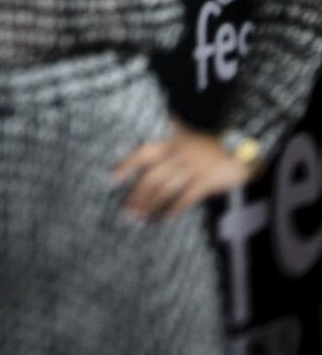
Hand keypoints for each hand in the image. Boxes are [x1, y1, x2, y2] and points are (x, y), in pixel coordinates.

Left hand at [112, 119, 254, 221]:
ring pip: (165, 189)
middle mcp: (178, 154)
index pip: (143, 153)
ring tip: (138, 218)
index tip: (111, 179)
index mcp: (170, 141)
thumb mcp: (186, 135)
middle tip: (124, 212)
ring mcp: (192, 167)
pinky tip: (164, 219)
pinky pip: (186, 197)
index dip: (126, 166)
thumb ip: (167, 138)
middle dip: (136, 196)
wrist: (242, 148)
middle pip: (151, 177)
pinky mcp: (206, 181)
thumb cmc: (210, 144)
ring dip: (150, 205)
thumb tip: (142, 145)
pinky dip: (175, 209)